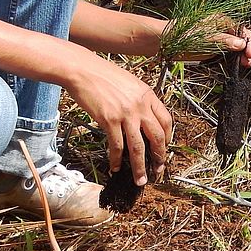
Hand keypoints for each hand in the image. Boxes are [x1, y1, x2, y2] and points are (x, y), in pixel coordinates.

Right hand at [66, 56, 171, 184]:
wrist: (83, 70)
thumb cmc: (103, 75)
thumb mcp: (129, 83)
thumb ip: (139, 100)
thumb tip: (142, 119)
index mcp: (148, 95)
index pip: (166, 120)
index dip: (167, 137)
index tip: (164, 148)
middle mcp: (140, 105)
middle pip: (157, 137)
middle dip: (159, 157)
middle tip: (158, 170)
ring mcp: (126, 114)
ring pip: (138, 147)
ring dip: (140, 167)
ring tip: (140, 180)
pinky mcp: (109, 120)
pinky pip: (117, 146)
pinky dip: (117, 160)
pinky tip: (115, 168)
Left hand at [164, 24, 250, 66]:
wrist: (165, 41)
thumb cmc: (184, 35)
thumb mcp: (206, 39)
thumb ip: (225, 41)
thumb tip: (242, 44)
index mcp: (221, 20)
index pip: (241, 30)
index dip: (248, 42)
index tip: (250, 53)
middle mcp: (221, 28)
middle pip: (240, 38)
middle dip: (246, 49)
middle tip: (248, 61)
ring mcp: (217, 38)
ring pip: (235, 46)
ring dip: (241, 55)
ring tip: (245, 65)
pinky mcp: (212, 47)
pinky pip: (226, 52)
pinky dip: (232, 58)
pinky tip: (236, 64)